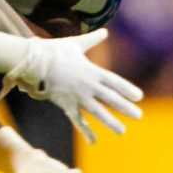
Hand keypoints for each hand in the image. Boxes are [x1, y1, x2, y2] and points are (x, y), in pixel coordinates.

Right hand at [3, 28, 145, 140]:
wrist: (33, 63)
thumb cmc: (54, 51)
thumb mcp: (76, 44)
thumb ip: (92, 40)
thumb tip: (105, 31)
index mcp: (92, 71)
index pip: (114, 82)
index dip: (127, 89)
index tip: (139, 96)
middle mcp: (88, 85)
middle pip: (110, 99)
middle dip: (125, 108)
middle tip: (139, 116)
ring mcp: (78, 97)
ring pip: (97, 112)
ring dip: (110, 122)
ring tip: (122, 131)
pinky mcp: (66, 105)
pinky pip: (78, 120)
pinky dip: (86, 131)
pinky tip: (94, 141)